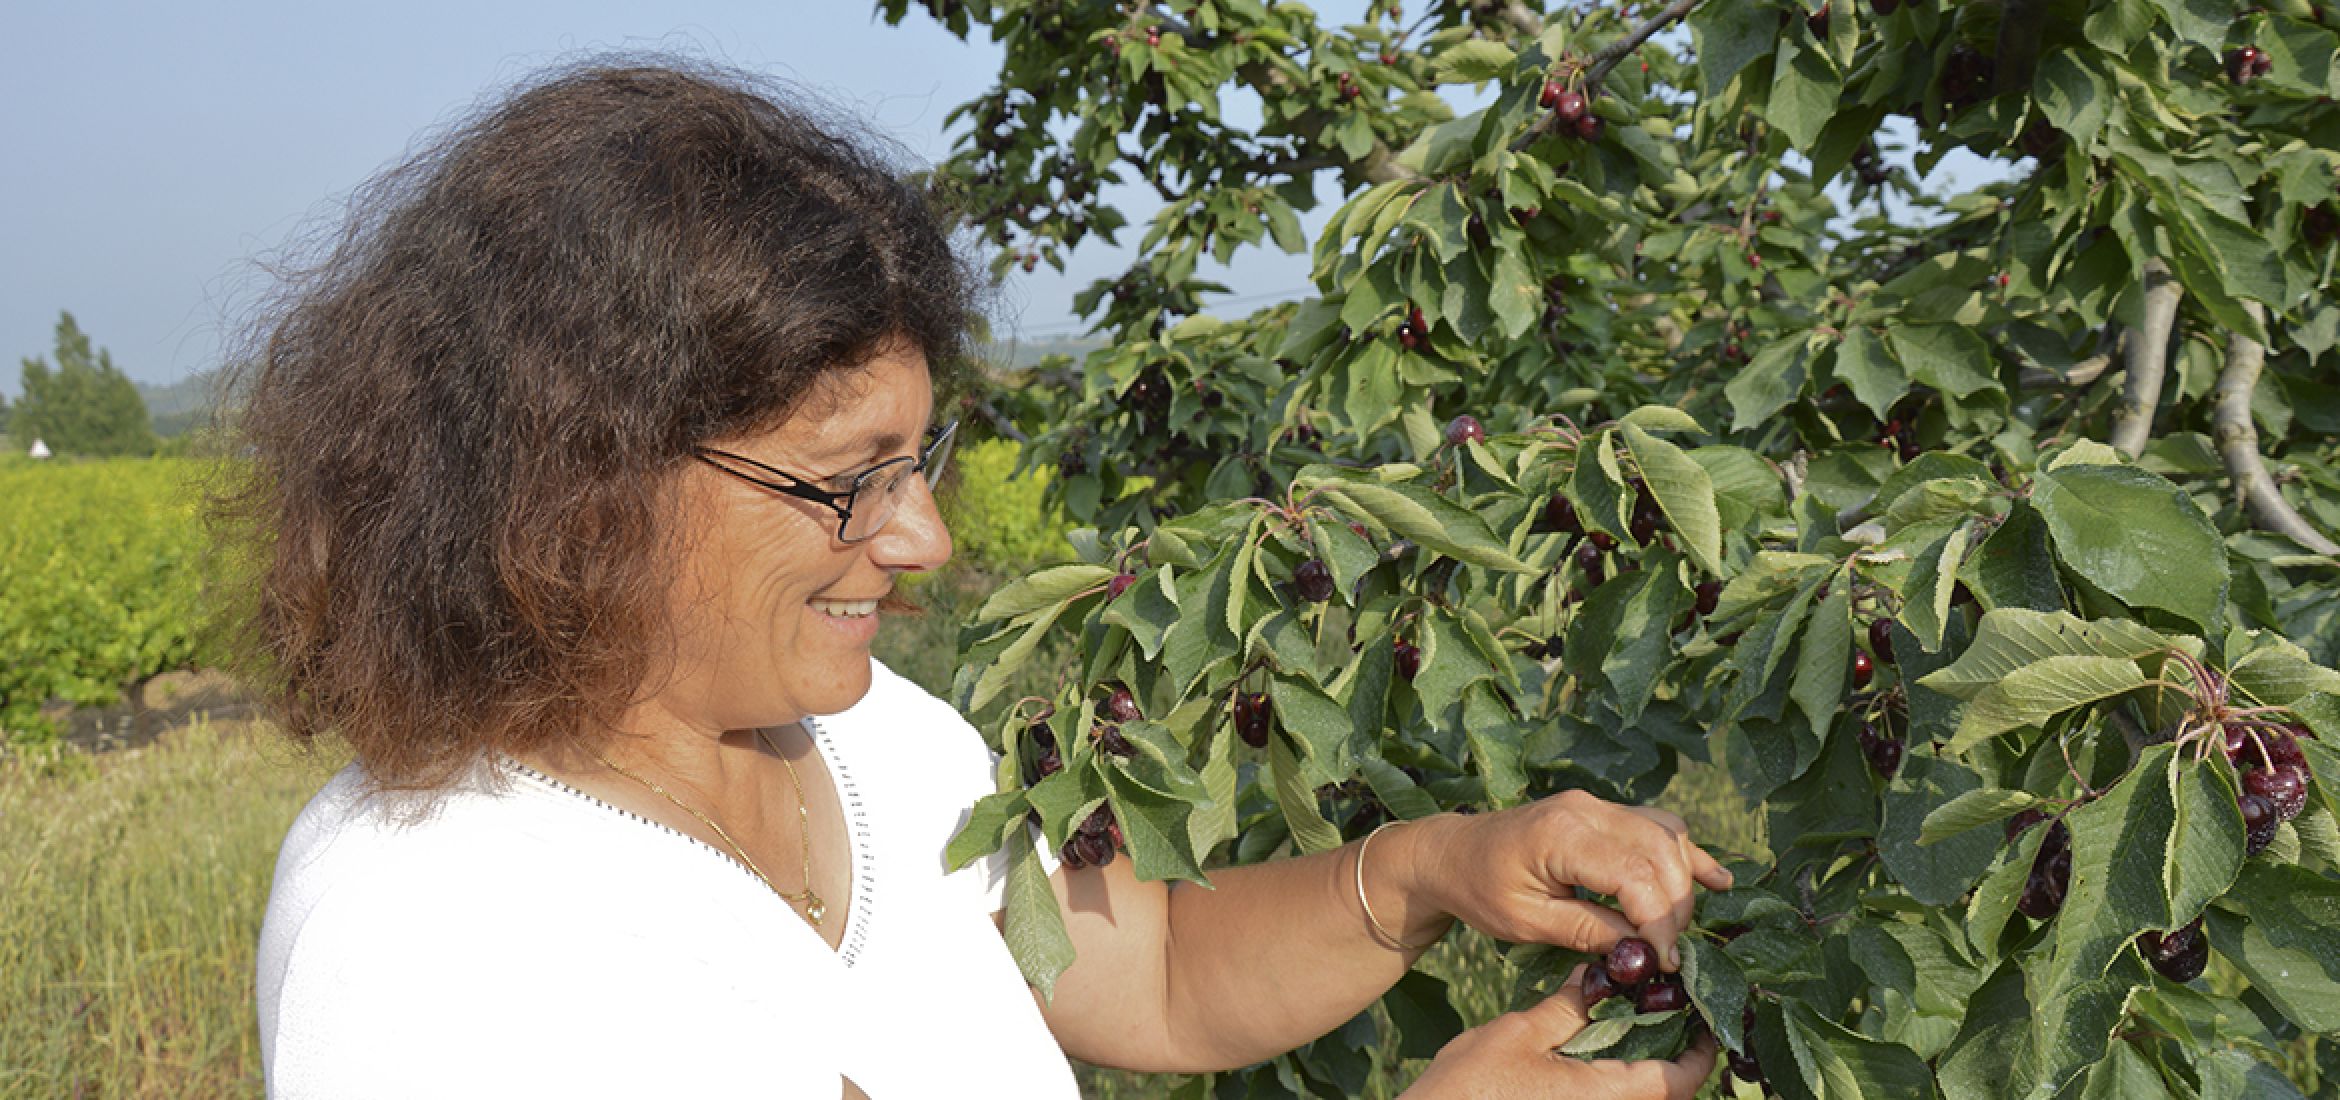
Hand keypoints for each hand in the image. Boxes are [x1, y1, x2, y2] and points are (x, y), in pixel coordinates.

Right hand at [1402, 966, 1716, 1098]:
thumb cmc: (1468, 1089)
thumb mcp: (1518, 1033)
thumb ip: (1567, 1008)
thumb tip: (1598, 979)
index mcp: (1606, 1097)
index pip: (1681, 1081)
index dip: (1702, 1050)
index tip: (1703, 1017)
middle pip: (1666, 1093)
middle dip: (1674, 1054)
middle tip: (1667, 1011)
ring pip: (1638, 1098)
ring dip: (1645, 1068)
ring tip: (1634, 1024)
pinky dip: (1616, 1079)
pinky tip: (1596, 1050)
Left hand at [1416, 792, 1732, 969]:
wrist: (1452, 853)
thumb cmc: (1480, 889)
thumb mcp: (1527, 922)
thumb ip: (1587, 932)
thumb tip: (1642, 951)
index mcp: (1562, 834)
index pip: (1635, 874)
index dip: (1659, 921)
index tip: (1661, 960)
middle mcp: (1586, 810)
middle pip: (1660, 852)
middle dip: (1675, 907)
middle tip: (1668, 953)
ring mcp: (1596, 805)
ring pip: (1666, 835)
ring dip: (1684, 881)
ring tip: (1680, 928)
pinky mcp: (1602, 812)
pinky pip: (1656, 825)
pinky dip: (1686, 853)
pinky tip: (1715, 880)